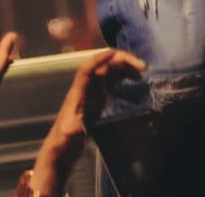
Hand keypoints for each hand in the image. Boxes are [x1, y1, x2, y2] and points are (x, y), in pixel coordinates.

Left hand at [28, 49, 144, 195]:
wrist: (62, 149)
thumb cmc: (64, 141)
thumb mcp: (68, 136)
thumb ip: (73, 130)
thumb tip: (78, 126)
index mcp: (79, 91)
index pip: (89, 68)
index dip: (102, 58)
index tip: (118, 54)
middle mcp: (87, 87)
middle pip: (104, 65)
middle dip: (122, 60)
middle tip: (142, 65)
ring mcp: (93, 91)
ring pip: (110, 70)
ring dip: (125, 66)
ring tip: (142, 70)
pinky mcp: (98, 98)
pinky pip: (112, 80)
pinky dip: (124, 75)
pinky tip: (134, 78)